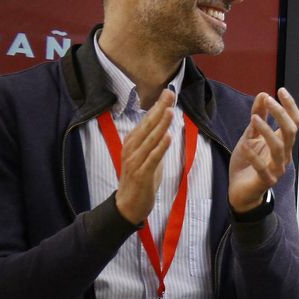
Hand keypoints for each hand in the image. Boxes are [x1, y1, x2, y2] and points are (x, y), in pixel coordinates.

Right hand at [114, 90, 175, 224]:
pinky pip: (152, 158)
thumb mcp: (148, 159)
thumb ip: (155, 145)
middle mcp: (132, 149)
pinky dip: (160, 147)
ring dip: (160, 124)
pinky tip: (168, 136)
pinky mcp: (141, 173)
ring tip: (170, 110)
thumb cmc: (140, 181)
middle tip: (170, 94)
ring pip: (150, 139)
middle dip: (159, 109)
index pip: (147, 121)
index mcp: (133, 143)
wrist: (128, 205)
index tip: (168, 92)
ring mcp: (135, 160)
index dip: (157, 106)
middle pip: (147, 125)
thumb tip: (165, 131)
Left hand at [228, 88, 298, 213]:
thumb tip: (262, 96)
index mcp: (282, 143)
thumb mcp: (249, 136)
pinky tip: (244, 145)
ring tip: (253, 118)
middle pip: (290, 132)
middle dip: (281, 114)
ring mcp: (277, 168)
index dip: (290, 106)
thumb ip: (257, 118)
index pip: (294, 122)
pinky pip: (263, 168)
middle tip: (268, 100)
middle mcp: (284, 154)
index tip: (280, 90)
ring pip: (279, 147)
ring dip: (267, 131)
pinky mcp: (266, 181)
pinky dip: (253, 156)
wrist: (240, 191)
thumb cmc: (247, 164)